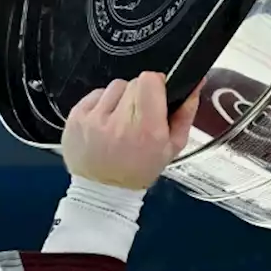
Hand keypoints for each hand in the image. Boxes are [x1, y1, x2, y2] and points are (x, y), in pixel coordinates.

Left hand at [61, 72, 199, 189]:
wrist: (102, 190)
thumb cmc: (139, 169)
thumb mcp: (172, 148)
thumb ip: (185, 114)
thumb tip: (194, 85)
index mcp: (147, 130)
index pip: (150, 80)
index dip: (156, 85)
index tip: (156, 97)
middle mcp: (119, 122)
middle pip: (134, 82)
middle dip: (140, 96)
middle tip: (138, 117)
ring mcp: (94, 119)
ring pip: (115, 86)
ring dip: (121, 100)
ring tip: (120, 122)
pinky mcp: (76, 117)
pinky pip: (96, 94)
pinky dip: (102, 105)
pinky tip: (105, 124)